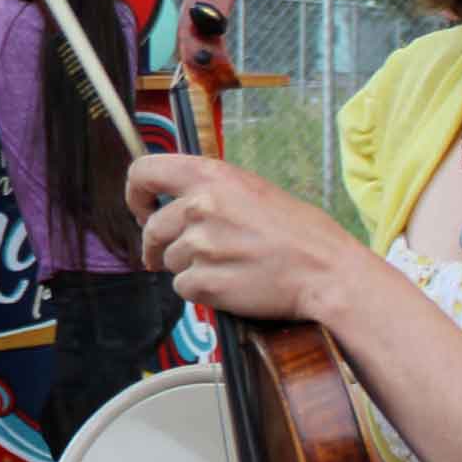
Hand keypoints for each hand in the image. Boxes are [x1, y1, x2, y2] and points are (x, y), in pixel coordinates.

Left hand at [126, 153, 360, 323]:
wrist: (326, 272)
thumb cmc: (300, 233)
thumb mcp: (252, 190)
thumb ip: (210, 191)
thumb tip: (175, 201)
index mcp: (212, 176)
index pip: (144, 171)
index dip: (135, 192)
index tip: (141, 207)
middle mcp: (200, 207)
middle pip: (152, 228)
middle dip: (160, 244)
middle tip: (180, 254)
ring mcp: (200, 246)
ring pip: (169, 261)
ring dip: (190, 267)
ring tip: (228, 266)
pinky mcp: (204, 283)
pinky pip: (184, 288)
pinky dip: (201, 290)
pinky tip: (231, 284)